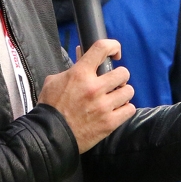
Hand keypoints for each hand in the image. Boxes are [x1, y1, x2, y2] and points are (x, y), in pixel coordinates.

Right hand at [38, 39, 133, 153]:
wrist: (50, 135)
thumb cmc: (50, 107)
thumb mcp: (55, 81)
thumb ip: (72, 67)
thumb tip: (82, 53)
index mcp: (80, 74)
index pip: (102, 48)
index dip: (113, 46)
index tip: (114, 53)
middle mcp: (94, 88)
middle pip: (123, 73)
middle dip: (119, 76)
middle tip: (113, 82)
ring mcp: (103, 106)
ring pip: (129, 91)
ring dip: (123, 93)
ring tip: (115, 97)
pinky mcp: (109, 123)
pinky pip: (130, 109)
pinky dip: (125, 109)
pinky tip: (117, 110)